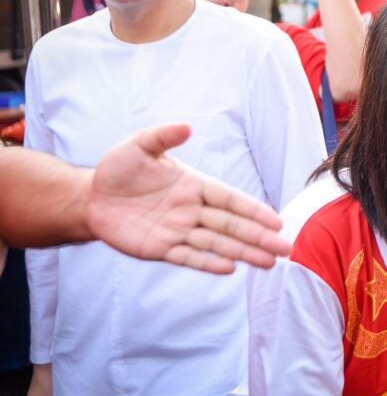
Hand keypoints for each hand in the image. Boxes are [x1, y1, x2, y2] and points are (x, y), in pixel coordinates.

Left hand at [87, 124, 290, 273]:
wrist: (91, 198)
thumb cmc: (119, 169)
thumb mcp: (138, 147)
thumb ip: (162, 137)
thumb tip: (187, 127)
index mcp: (194, 185)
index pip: (230, 200)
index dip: (253, 210)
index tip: (277, 221)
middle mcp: (192, 210)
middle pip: (231, 226)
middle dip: (259, 237)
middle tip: (285, 249)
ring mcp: (178, 231)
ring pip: (216, 244)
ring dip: (243, 253)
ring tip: (268, 263)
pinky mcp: (160, 249)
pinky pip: (188, 257)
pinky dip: (208, 263)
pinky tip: (230, 268)